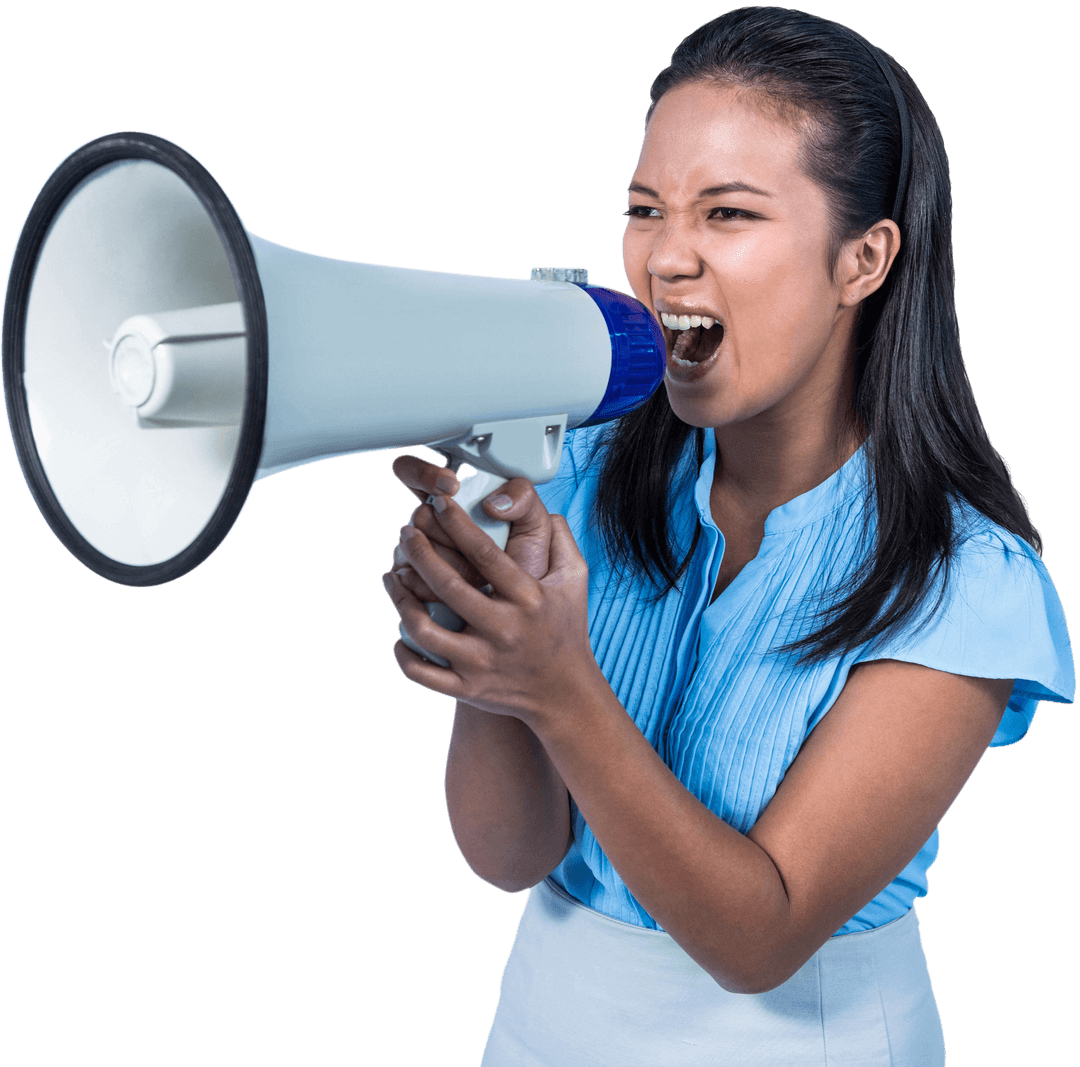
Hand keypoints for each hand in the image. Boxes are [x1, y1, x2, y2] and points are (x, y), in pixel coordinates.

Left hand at [381, 490, 599, 725]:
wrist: (564, 694)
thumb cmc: (565, 627)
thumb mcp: (575, 579)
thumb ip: (560, 537)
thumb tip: (538, 507)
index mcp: (528, 598)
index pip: (485, 553)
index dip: (457, 524)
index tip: (438, 502)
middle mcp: (503, 630)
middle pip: (448, 585)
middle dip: (419, 552)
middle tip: (405, 532)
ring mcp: (482, 662)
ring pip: (423, 629)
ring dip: (400, 598)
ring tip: (392, 576)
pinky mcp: (467, 688)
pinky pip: (419, 671)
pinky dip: (402, 650)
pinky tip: (398, 627)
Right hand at [389, 455, 552, 598]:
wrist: (523, 618)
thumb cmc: (526, 568)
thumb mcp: (535, 528)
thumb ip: (524, 498)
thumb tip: (492, 504)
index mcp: (454, 503)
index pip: (414, 472)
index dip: (425, 475)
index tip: (451, 486)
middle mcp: (430, 526)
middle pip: (421, 515)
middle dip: (453, 534)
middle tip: (479, 550)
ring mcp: (416, 555)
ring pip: (415, 548)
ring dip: (453, 563)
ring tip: (480, 577)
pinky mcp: (410, 585)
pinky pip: (410, 579)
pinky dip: (440, 587)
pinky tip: (462, 592)